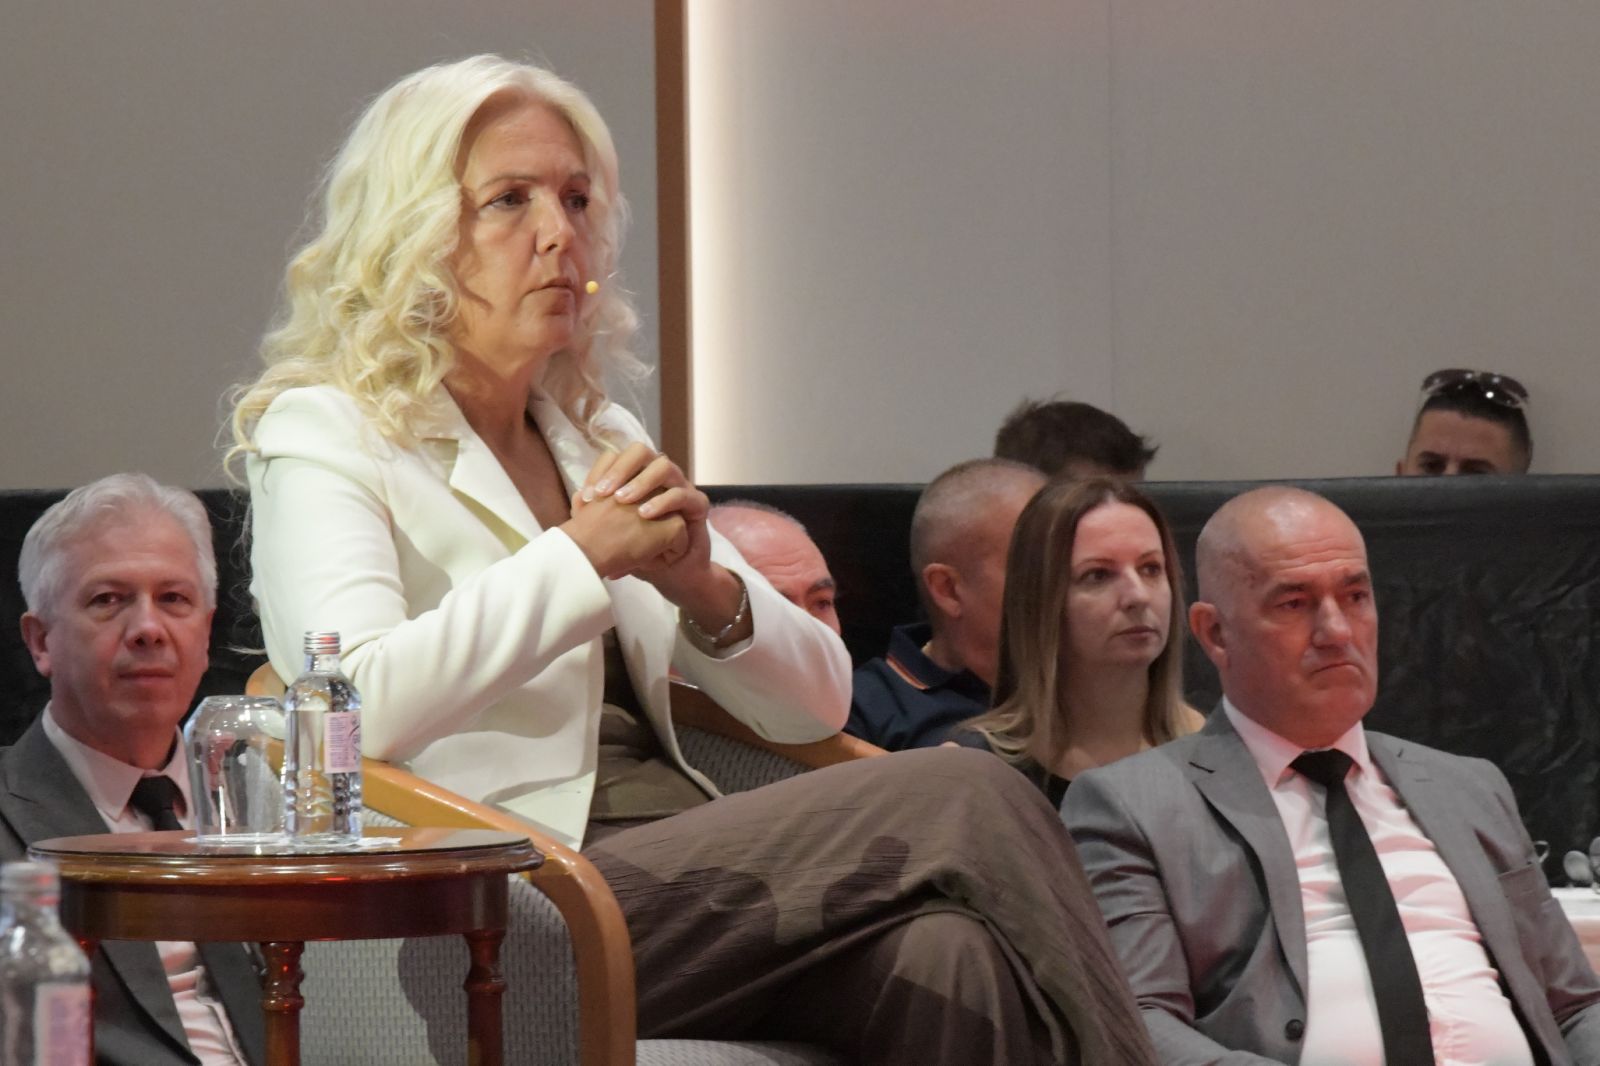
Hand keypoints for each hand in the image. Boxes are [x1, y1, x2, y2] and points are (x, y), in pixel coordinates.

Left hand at [578, 445, 744, 634]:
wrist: (670, 574)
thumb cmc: (639, 551)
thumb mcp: (610, 534)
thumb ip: (595, 517)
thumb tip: (576, 500)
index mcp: (638, 477)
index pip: (619, 456)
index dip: (602, 470)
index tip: (587, 495)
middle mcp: (659, 477)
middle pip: (641, 451)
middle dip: (621, 468)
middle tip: (605, 492)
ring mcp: (680, 487)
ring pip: (664, 466)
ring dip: (642, 481)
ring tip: (624, 501)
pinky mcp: (697, 505)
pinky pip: (683, 494)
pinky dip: (663, 501)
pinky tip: (645, 514)